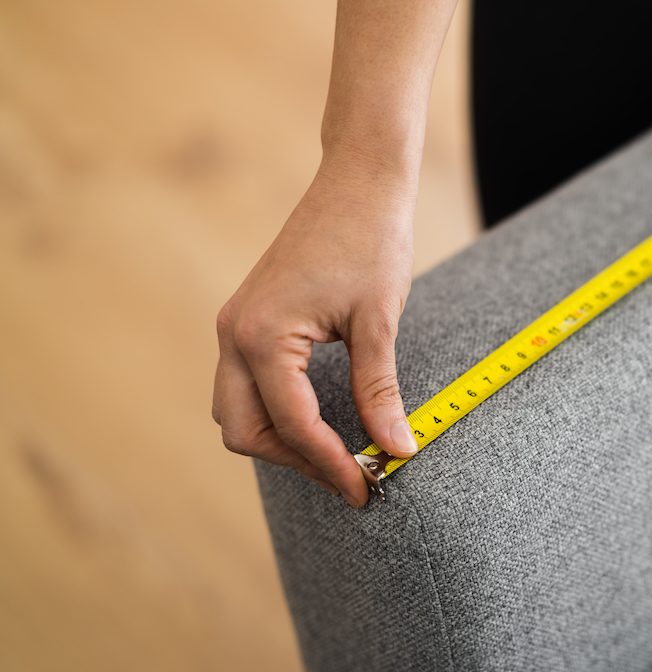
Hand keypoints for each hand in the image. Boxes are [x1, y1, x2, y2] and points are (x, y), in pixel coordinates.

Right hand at [213, 153, 419, 506]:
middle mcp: (234, 335)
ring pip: (238, 412)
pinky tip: (320, 422)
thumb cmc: (371, 240)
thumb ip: (379, 390)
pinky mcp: (247, 321)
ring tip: (338, 456)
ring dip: (281, 441)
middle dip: (295, 461)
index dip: (331, 465)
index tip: (367, 489)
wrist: (358, 182)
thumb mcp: (379, 322)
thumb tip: (397, 449)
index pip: (293, 426)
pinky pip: (246, 386)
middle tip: (351, 478)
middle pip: (244, 431)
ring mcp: (235, 327)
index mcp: (262, 336)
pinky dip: (275, 413)